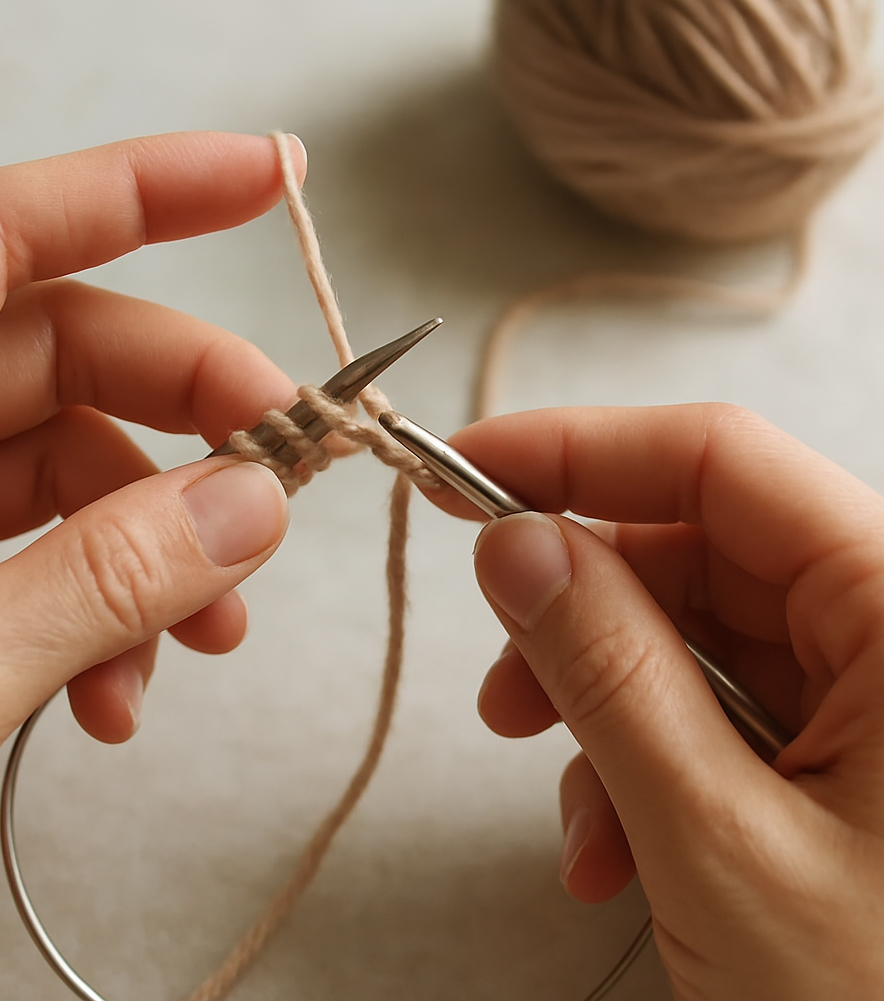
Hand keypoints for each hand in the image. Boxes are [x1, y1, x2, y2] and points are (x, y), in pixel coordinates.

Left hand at [0, 132, 304, 985]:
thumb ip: (110, 575)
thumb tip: (254, 504)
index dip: (139, 192)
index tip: (261, 177)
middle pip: (69, 360)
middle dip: (194, 411)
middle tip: (287, 468)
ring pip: (81, 474)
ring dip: (166, 547)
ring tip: (210, 631)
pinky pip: (63, 564)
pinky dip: (118, 620)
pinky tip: (126, 696)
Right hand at [443, 405, 883, 1000]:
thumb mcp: (721, 842)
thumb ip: (609, 675)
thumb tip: (513, 546)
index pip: (718, 462)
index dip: (573, 450)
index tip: (460, 473)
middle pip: (696, 551)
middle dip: (578, 617)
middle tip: (500, 684)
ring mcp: (871, 696)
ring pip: (692, 639)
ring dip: (604, 714)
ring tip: (577, 822)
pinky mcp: (842, 753)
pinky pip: (715, 711)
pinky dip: (642, 765)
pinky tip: (618, 851)